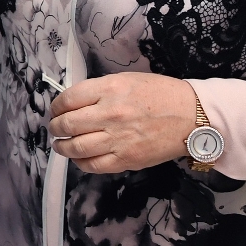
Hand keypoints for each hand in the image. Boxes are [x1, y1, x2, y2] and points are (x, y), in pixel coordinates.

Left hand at [48, 72, 198, 173]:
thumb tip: (74, 103)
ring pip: (76, 147)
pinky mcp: (127, 160)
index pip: (68, 99)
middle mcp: (110, 114)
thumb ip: (99, 90)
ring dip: (62, 147)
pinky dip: (80, 162)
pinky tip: (79, 158)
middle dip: (55, 128)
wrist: (191, 116)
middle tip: (54, 129)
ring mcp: (118, 139)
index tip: (56, 110)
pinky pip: (94, 165)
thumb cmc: (159, 93)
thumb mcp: (125, 80)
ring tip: (60, 145)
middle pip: (67, 125)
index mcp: (109, 89)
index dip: (56, 107)